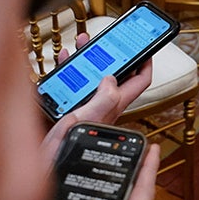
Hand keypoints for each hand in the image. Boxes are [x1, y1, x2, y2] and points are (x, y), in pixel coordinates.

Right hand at [39, 33, 153, 161]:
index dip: (146, 62)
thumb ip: (104, 99)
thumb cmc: (70, 146)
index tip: (146, 46)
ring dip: (90, 58)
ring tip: (83, 44)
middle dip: (112, 53)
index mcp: (115, 103)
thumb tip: (112, 78)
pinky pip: (77, 82)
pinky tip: (66, 61)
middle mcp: (105, 103)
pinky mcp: (75, 106)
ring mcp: (91, 104)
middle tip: (108, 39)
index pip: (141, 80)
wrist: (52, 160)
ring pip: (95, 74)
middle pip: (116, 72)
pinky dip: (72, 69)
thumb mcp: (90, 118)